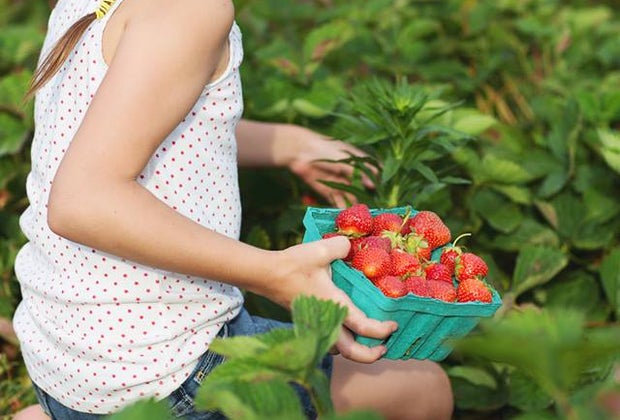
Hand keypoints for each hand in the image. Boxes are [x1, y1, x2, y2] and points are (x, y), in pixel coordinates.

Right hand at [270, 235, 396, 362]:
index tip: (393, 325)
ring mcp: (316, 324)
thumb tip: (351, 247)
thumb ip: (341, 246)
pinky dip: (341, 342)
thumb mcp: (320, 249)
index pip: (364, 327)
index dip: (382, 330)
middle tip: (384, 347)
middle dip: (370, 355)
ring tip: (367, 341)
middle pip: (351, 352)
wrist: (267, 274)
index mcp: (335, 305)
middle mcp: (326, 320)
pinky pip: (329, 340)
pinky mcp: (309, 322)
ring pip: (338, 349)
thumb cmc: (293, 264)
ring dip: (354, 351)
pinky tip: (346, 328)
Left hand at [287, 127, 373, 207]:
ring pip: (350, 196)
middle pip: (362, 188)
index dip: (378, 182)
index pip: (371, 173)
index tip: (385, 192)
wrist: (301, 152)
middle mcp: (349, 174)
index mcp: (356, 162)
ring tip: (360, 215)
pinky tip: (345, 215)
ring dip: (354, 205)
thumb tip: (371, 185)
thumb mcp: (344, 160)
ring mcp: (339, 182)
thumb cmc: (325, 150)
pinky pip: (337, 201)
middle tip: (374, 209)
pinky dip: (341, 208)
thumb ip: (357, 173)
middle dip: (367, 198)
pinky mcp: (328, 190)